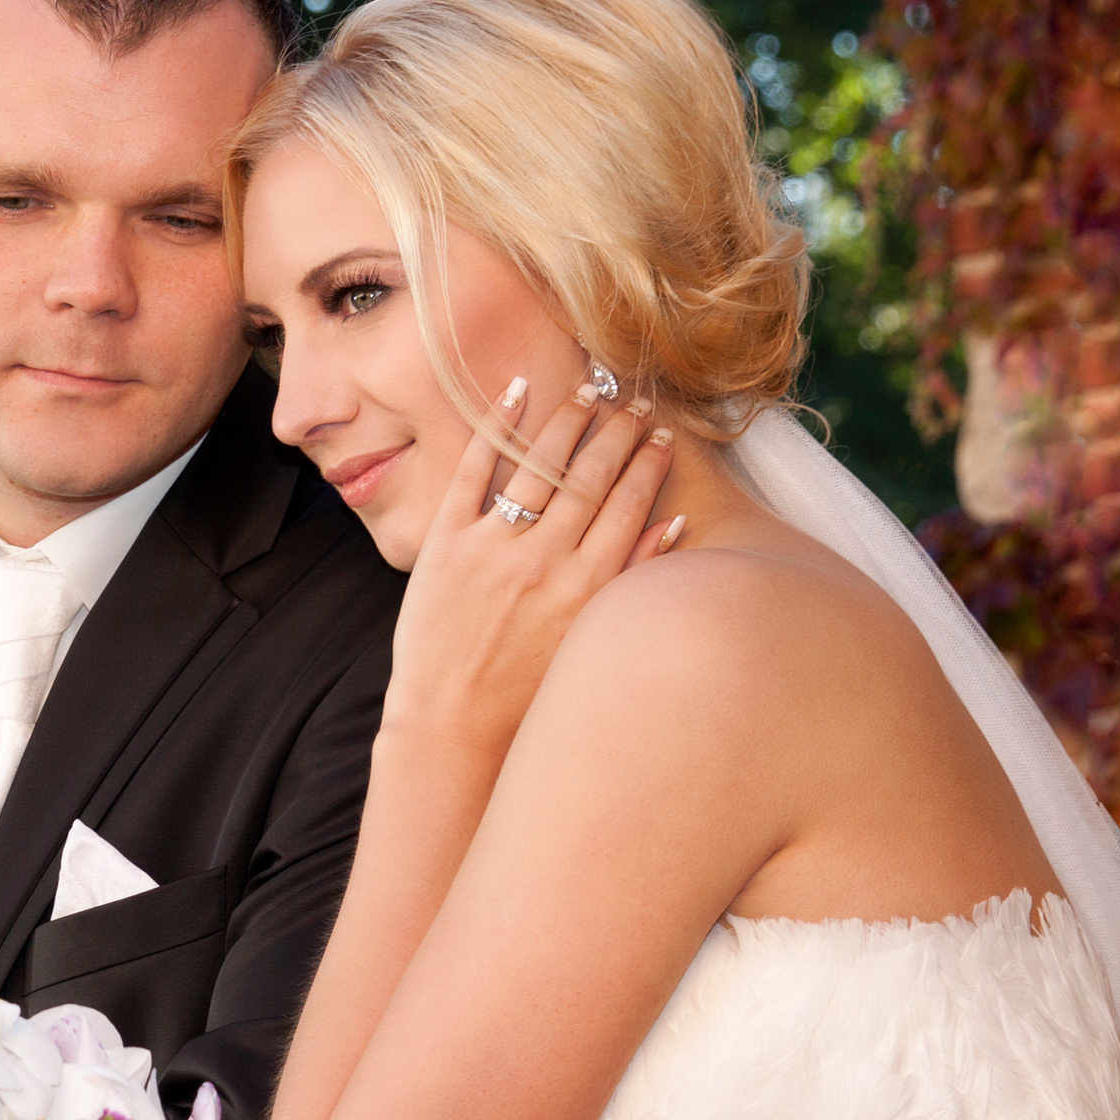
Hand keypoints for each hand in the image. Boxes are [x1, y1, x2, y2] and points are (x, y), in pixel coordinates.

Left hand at [381, 379, 680, 751]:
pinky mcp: (445, 544)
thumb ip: (630, 580)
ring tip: (588, 392)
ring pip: (539, 465)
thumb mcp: (590, 641)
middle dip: (618, 432)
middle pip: (590, 477)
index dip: (650, 463)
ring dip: (568, 421)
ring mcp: (492, 549)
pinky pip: (474, 472)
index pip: (629, 504)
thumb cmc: (526, 695)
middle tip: (634, 402)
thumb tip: (674, 524)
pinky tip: (518, 392)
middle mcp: (544, 561)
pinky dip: (497, 427)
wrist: (451, 727)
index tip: (663, 434)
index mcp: (587, 587)